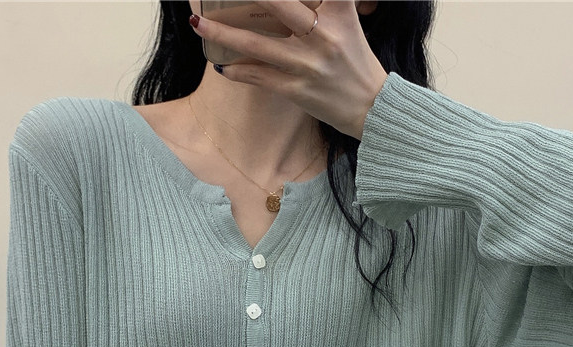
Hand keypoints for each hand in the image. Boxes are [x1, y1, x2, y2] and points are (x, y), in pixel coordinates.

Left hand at [189, 0, 387, 139]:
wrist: (373, 109)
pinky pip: (261, 78)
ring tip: (199, 25)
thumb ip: (326, 4)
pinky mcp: (299, 91)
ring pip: (258, 45)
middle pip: (279, 4)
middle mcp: (324, 36)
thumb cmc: (357, 63)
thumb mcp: (349, 23)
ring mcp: (309, 65)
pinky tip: (222, 66)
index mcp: (339, 12)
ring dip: (223, 34)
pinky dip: (239, 71)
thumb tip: (297, 4)